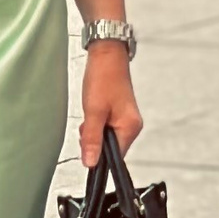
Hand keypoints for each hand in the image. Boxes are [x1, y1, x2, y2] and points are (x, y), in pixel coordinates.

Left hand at [80, 42, 141, 167]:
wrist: (106, 54)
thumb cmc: (103, 77)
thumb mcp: (93, 111)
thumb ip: (92, 139)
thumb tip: (91, 163)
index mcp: (130, 127)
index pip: (115, 157)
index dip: (98, 155)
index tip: (87, 146)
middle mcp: (131, 125)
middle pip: (111, 148)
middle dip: (94, 142)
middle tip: (86, 125)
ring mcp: (126, 119)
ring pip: (106, 138)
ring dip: (94, 132)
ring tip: (89, 115)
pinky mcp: (119, 113)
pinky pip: (106, 128)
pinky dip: (96, 124)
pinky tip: (92, 113)